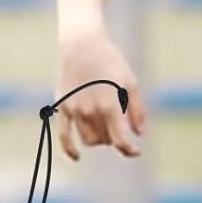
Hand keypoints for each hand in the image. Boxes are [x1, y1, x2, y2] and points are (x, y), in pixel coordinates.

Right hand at [54, 27, 147, 160]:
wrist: (82, 44)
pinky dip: (70, 149)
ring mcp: (74, 110)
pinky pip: (63, 135)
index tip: (135, 152)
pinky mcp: (62, 107)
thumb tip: (138, 134)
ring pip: (89, 140)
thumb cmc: (111, 62)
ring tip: (104, 126)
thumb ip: (137, 110)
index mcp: (110, 106)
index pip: (120, 140)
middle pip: (105, 140)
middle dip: (114, 136)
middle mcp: (91, 111)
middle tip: (118, 123)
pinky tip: (77, 158)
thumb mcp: (131, 83)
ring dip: (98, 139)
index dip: (129, 150)